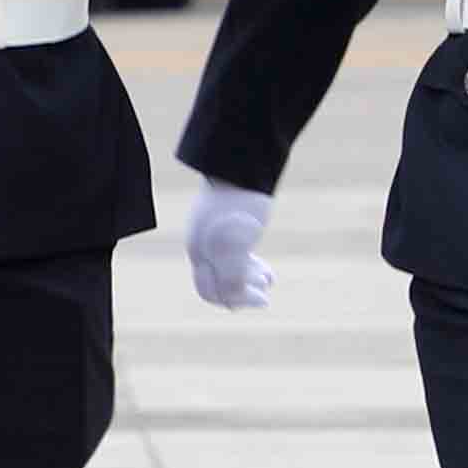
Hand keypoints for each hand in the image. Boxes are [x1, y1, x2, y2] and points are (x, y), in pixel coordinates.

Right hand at [185, 181, 276, 312]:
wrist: (240, 165)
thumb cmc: (238, 205)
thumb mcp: (236, 244)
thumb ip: (232, 274)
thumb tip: (233, 301)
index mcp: (199, 251)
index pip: (210, 290)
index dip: (236, 300)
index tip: (263, 301)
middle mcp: (201, 246)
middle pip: (217, 284)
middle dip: (241, 292)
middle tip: (265, 294)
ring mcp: (211, 235)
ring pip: (225, 270)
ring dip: (247, 280)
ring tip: (268, 279)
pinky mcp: (224, 225)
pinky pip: (231, 256)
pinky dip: (248, 266)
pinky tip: (266, 269)